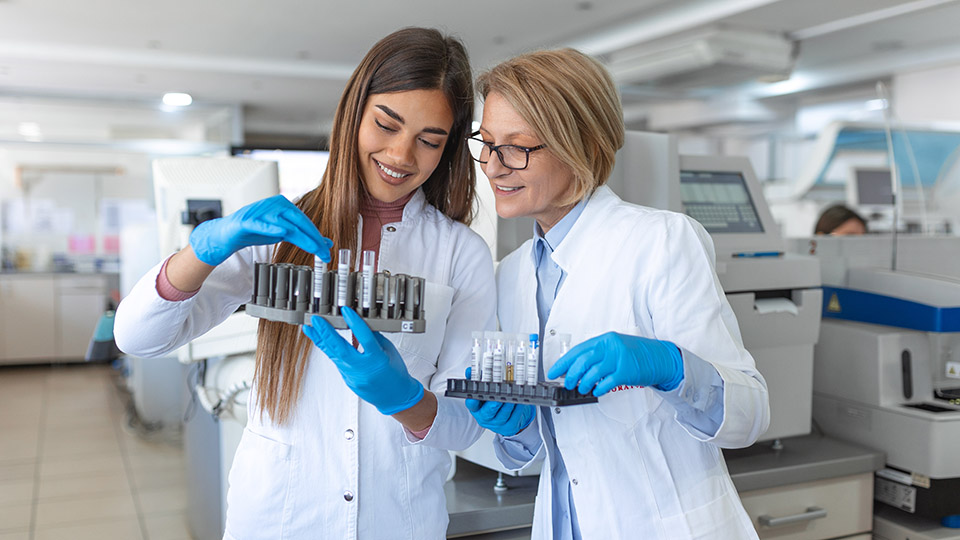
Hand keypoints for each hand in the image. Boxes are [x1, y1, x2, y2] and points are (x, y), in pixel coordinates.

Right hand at [190, 195, 331, 265]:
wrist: (228, 234)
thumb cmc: (256, 231)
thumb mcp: (283, 234)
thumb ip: (303, 237)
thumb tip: (326, 243)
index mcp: (284, 205)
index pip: (305, 221)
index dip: (317, 236)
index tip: (327, 251)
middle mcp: (274, 204)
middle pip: (299, 222)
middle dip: (314, 239)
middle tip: (324, 253)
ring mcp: (260, 211)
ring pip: (285, 224)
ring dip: (301, 237)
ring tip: (313, 247)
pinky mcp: (247, 220)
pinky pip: (261, 224)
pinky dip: (271, 227)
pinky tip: (281, 232)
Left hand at [302, 307, 423, 415]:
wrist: (395, 397)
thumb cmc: (395, 373)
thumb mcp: (389, 350)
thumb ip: (374, 337)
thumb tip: (360, 322)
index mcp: (377, 359)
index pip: (364, 337)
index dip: (354, 322)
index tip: (345, 310)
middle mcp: (363, 369)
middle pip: (341, 348)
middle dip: (326, 332)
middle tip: (316, 320)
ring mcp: (353, 376)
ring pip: (334, 355)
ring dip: (321, 340)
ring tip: (309, 328)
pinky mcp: (347, 380)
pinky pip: (337, 362)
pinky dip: (329, 349)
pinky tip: (321, 339)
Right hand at [464, 368, 534, 436]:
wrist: (503, 420)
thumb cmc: (491, 403)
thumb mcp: (483, 392)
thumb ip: (476, 380)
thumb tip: (469, 371)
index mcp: (476, 408)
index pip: (472, 405)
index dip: (473, 401)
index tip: (477, 395)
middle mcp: (485, 417)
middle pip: (488, 412)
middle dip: (494, 403)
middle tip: (499, 394)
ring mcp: (497, 424)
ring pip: (503, 414)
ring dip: (509, 403)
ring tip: (513, 394)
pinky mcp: (509, 426)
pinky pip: (514, 416)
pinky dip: (518, 408)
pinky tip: (521, 400)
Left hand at [547, 332, 683, 395]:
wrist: (660, 357)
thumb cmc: (636, 353)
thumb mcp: (615, 347)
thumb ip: (597, 355)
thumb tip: (575, 368)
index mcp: (605, 340)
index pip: (578, 351)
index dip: (563, 362)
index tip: (553, 371)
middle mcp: (610, 347)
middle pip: (582, 361)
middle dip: (571, 375)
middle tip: (567, 383)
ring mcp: (619, 359)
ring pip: (592, 373)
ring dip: (583, 384)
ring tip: (582, 389)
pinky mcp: (627, 372)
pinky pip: (607, 383)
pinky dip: (599, 389)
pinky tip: (597, 391)